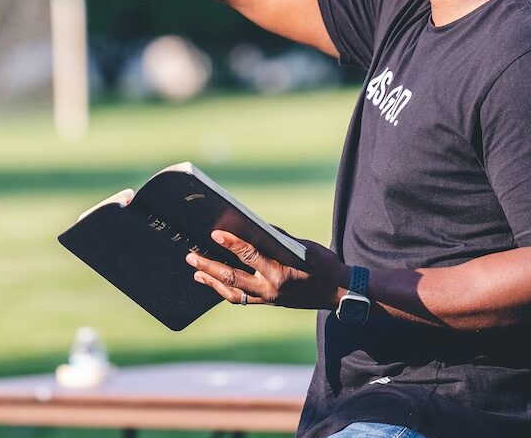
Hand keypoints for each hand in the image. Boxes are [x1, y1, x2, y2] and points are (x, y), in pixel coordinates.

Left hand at [186, 231, 349, 310]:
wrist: (340, 293)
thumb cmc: (325, 265)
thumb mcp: (303, 247)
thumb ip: (277, 239)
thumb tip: (254, 227)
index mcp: (280, 272)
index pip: (249, 255)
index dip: (231, 244)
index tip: (214, 234)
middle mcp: (271, 288)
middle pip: (232, 277)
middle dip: (208, 266)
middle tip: (190, 257)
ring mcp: (269, 298)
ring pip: (232, 292)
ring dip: (212, 281)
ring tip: (196, 272)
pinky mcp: (269, 303)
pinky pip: (242, 298)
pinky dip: (225, 290)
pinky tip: (214, 282)